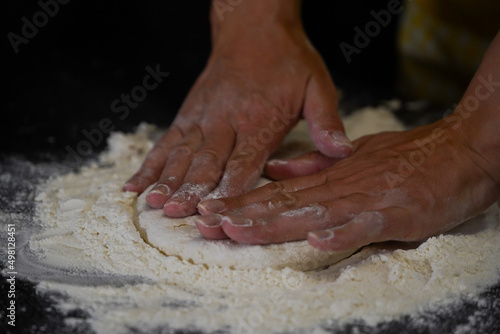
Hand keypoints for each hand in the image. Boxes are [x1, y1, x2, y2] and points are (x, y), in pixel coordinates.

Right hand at [123, 4, 350, 216]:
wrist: (254, 25)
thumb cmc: (287, 59)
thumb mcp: (317, 85)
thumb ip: (327, 120)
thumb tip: (342, 151)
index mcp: (260, 120)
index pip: (244, 162)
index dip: (230, 189)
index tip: (217, 213)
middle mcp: (228, 120)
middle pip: (207, 161)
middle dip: (190, 190)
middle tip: (175, 214)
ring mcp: (204, 116)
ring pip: (182, 152)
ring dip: (167, 179)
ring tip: (153, 203)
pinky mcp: (189, 112)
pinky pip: (166, 140)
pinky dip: (151, 163)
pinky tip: (136, 183)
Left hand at [195, 120, 499, 249]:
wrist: (458, 151)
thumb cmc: (408, 157)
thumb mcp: (355, 157)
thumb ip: (314, 165)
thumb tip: (276, 168)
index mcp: (330, 176)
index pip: (278, 192)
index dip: (243, 202)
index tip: (211, 210)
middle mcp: (339, 187)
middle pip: (283, 204)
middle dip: (242, 215)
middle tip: (205, 223)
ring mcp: (364, 200)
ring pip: (311, 214)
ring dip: (273, 224)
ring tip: (237, 230)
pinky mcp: (394, 214)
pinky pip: (363, 227)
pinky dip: (340, 233)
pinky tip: (315, 241)